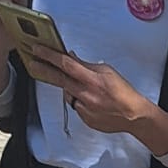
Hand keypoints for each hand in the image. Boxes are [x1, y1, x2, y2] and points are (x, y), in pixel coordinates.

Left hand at [26, 45, 152, 129]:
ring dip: (70, 89)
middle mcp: (86, 94)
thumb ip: (86, 65)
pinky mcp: (86, 119)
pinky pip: (76, 106)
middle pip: (59, 79)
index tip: (37, 49)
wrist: (134, 116)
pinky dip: (81, 101)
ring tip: (87, 90)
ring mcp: (85, 109)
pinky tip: (94, 103)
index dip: (49, 55)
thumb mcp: (106, 72)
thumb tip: (71, 57)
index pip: (65, 64)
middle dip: (44, 69)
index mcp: (92, 80)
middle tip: (33, 63)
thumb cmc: (124, 93)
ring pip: (68, 94)